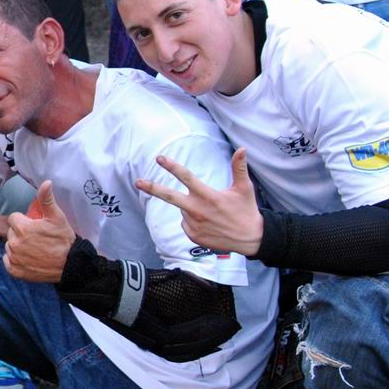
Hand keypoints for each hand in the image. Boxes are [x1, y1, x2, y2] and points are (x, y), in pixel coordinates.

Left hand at [3, 180, 75, 282]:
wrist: (70, 265)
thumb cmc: (64, 240)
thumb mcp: (57, 217)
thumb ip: (47, 200)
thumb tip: (46, 182)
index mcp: (22, 228)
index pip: (14, 219)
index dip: (24, 222)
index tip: (35, 227)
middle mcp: (14, 243)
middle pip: (11, 233)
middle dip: (20, 234)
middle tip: (36, 239)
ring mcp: (14, 257)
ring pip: (9, 246)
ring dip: (18, 247)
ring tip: (34, 249)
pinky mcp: (14, 270)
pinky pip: (8, 260)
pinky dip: (15, 260)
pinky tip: (28, 259)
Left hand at [133, 149, 263, 256]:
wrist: (250, 239)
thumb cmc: (246, 211)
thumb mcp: (244, 188)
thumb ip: (239, 168)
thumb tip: (242, 149)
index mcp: (209, 196)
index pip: (187, 178)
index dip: (172, 167)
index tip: (159, 158)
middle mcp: (198, 211)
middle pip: (170, 197)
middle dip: (152, 188)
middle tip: (138, 182)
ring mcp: (194, 225)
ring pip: (183, 210)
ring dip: (190, 207)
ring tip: (211, 213)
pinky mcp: (193, 236)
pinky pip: (186, 223)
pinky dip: (193, 220)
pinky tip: (208, 223)